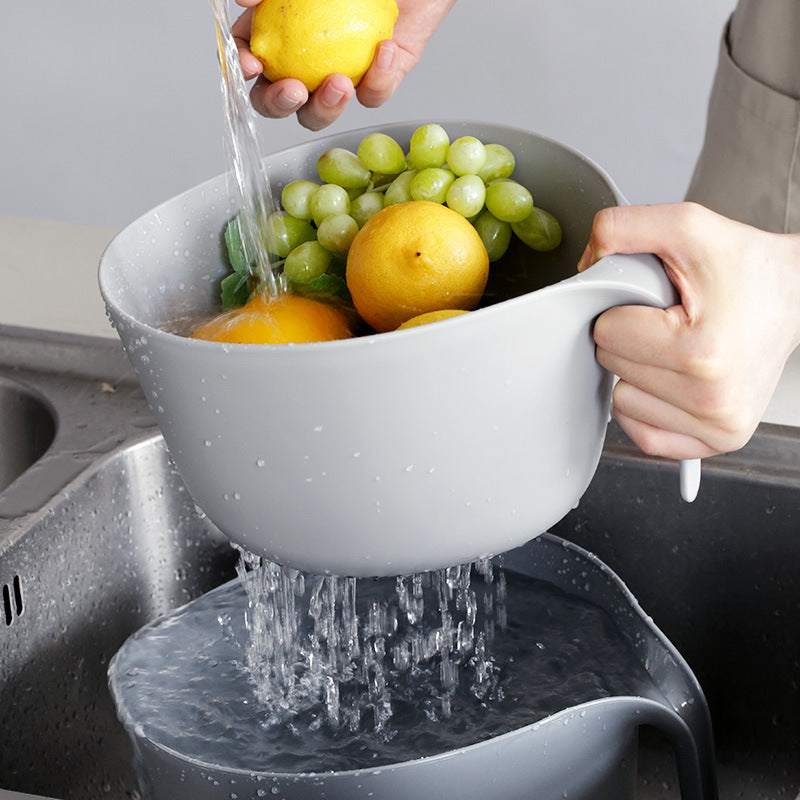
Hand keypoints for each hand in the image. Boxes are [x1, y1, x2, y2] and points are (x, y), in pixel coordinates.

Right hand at [232, 0, 456, 130]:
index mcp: (280, 32)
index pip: (248, 57)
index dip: (241, 68)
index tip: (251, 65)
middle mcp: (306, 61)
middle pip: (277, 101)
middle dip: (278, 104)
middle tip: (294, 90)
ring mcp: (340, 74)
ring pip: (321, 113)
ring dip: (325, 108)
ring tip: (341, 82)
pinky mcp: (378, 81)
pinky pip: (373, 95)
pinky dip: (379, 80)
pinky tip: (385, 52)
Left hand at [577, 202, 799, 459]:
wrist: (795, 294)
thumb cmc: (746, 267)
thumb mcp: (687, 226)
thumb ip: (623, 229)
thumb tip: (583, 264)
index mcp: (703, 352)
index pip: (606, 334)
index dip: (623, 309)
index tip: (657, 302)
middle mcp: (713, 399)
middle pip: (611, 368)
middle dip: (630, 338)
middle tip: (671, 321)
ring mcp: (717, 426)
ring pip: (621, 402)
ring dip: (637, 373)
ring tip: (677, 348)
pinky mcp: (716, 442)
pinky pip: (642, 434)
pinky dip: (647, 405)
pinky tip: (673, 379)